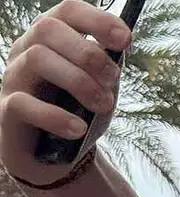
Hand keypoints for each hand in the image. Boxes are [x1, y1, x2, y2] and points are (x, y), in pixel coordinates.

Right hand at [0, 0, 130, 183]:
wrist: (58, 156)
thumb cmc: (79, 112)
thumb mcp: (102, 86)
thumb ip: (108, 66)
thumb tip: (119, 47)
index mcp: (52, 38)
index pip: (68, 11)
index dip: (97, 20)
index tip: (125, 40)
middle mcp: (27, 50)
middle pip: (49, 29)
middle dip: (88, 53)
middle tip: (112, 79)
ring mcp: (13, 77)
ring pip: (38, 58)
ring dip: (79, 82)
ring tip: (103, 105)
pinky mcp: (7, 109)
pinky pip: (24, 103)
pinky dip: (56, 116)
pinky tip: (79, 128)